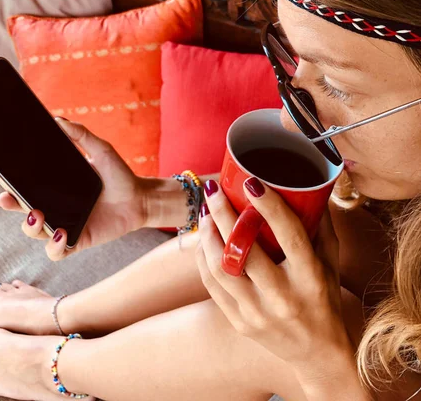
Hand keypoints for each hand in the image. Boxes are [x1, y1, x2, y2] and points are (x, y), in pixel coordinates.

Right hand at [0, 118, 147, 260]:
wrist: (140, 197)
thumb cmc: (118, 174)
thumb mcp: (100, 150)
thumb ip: (81, 136)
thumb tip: (59, 120)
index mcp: (56, 188)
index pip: (27, 190)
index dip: (11, 191)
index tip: (5, 187)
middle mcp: (57, 208)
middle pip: (25, 212)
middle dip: (13, 207)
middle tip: (10, 199)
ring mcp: (66, 225)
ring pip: (37, 234)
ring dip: (32, 227)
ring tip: (39, 215)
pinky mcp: (79, 240)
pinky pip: (58, 252)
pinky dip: (55, 247)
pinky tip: (63, 234)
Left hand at [196, 178, 354, 377]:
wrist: (318, 353)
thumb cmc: (325, 296)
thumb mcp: (331, 260)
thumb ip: (321, 223)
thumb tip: (311, 185)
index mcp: (310, 277)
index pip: (290, 235)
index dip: (269, 207)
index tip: (251, 181)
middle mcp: (283, 297)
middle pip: (244, 251)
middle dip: (222, 214)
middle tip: (213, 189)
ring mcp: (258, 313)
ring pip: (220, 268)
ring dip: (207, 234)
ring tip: (205, 211)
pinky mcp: (240, 322)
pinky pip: (212, 285)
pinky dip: (203, 257)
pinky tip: (204, 239)